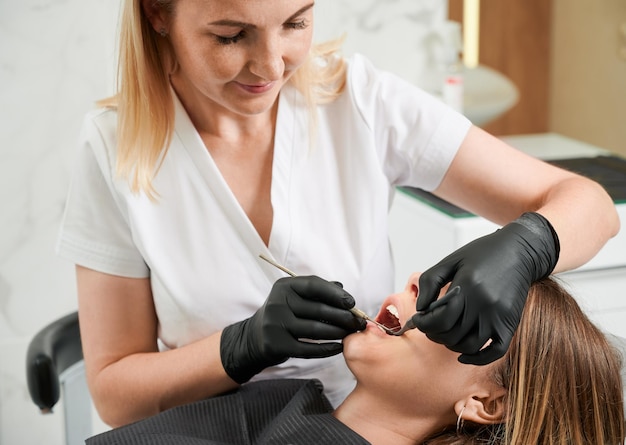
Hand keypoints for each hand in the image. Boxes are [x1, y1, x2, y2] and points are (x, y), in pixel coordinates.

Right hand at [220, 276, 365, 382]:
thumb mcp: (294, 296)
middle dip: (343, 316)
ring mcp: (276, 325)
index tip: (352, 303)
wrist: (255, 337)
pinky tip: (338, 347)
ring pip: (316, 330)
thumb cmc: (283, 313)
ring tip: (351, 333)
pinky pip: (308, 349)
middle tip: (358, 322)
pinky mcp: (277, 345)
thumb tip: (342, 288)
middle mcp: (278, 303)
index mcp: (284, 286)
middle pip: (318, 310)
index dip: (336, 294)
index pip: (314, 285)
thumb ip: (317, 290)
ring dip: (338, 332)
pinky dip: (327, 349)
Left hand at [414, 212, 558, 364]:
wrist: (520, 250)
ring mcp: (499, 316)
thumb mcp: (450, 260)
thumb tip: (420, 309)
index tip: (417, 321)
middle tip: (429, 327)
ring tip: (445, 334)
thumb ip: (430, 282)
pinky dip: (477, 358)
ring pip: (469, 346)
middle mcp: (484, 304)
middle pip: (451, 335)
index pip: (439, 319)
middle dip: (434, 334)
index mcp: (467, 286)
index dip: (423, 324)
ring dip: (451, 345)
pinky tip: (463, 355)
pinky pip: (494, 352)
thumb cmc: (482, 254)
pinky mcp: (510, 324)